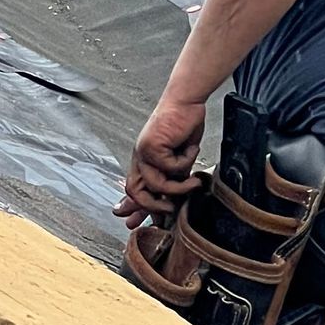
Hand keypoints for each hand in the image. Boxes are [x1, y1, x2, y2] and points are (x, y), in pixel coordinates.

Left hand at [116, 92, 206, 224]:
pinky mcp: (152, 144)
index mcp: (144, 161)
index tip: (132, 223)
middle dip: (152, 206)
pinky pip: (169, 166)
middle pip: (135, 191)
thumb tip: (173, 203)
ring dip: (177, 188)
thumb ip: (175, 181)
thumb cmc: (184, 126)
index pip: (133, 189)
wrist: (186, 101)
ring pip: (155, 183)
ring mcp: (143, 151)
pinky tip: (191, 149)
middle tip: (172, 208)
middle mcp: (140, 157)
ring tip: (192, 183)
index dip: (133, 208)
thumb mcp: (180, 160)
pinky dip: (185, 161)